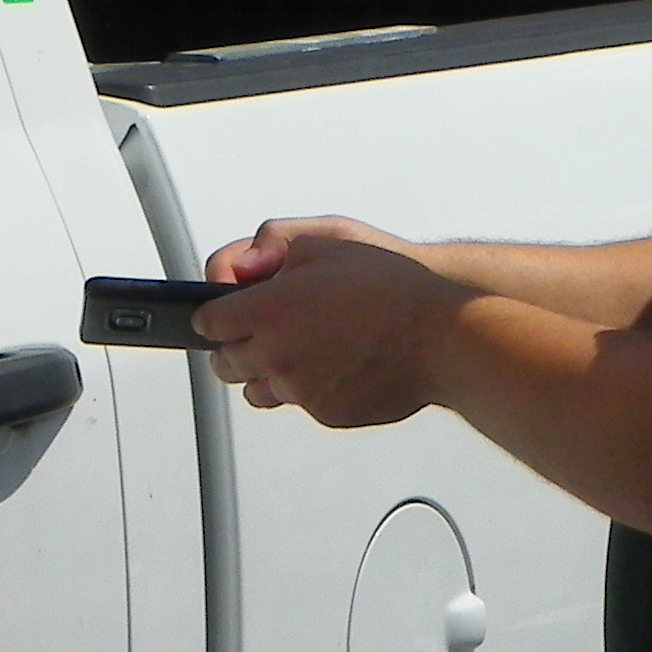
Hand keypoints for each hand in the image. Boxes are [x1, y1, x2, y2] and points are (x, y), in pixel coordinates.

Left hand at [195, 219, 452, 425]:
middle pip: (225, 363)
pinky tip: (337, 362)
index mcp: (268, 310)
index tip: (225, 311)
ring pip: (258, 391)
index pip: (209, 321)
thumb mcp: (327, 238)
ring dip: (267, 371)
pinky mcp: (325, 413)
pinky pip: (300, 404)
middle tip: (258, 330)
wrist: (443, 335)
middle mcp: (276, 355)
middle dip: (235, 345)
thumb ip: (269, 248)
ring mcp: (300, 390)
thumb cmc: (392, 286)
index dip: (216, 312)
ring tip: (302, 347)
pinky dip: (309, 388)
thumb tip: (240, 268)